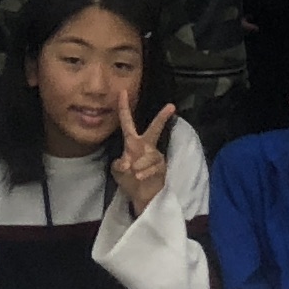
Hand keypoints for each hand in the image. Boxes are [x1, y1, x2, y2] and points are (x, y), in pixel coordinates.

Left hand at [109, 96, 175, 220]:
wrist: (141, 197)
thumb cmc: (129, 180)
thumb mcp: (117, 171)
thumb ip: (118, 165)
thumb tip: (126, 162)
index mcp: (132, 143)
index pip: (127, 122)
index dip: (123, 107)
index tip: (122, 91)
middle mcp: (145, 146)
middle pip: (154, 129)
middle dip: (162, 118)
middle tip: (171, 106)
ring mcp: (155, 156)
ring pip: (149, 155)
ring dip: (140, 166)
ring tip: (135, 174)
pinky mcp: (162, 167)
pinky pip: (154, 167)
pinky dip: (145, 173)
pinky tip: (140, 177)